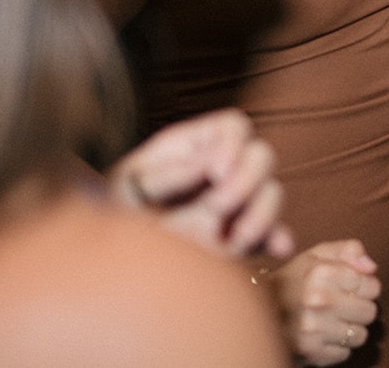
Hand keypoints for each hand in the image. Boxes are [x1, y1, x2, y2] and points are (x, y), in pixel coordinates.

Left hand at [108, 109, 293, 258]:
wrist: (110, 260)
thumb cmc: (115, 210)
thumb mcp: (129, 185)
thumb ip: (167, 173)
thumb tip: (207, 166)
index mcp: (197, 146)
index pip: (235, 127)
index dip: (233, 144)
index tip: (217, 171)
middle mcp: (223, 171)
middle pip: (262, 156)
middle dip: (248, 179)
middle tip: (220, 205)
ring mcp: (236, 204)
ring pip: (272, 194)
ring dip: (262, 214)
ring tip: (233, 238)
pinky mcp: (241, 237)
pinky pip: (273, 234)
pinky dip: (278, 239)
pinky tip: (278, 248)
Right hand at [266, 240, 380, 365]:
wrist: (256, 310)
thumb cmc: (295, 279)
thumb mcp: (318, 254)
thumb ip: (350, 250)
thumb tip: (371, 268)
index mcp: (321, 272)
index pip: (372, 286)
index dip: (365, 287)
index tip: (352, 288)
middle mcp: (317, 300)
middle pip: (370, 312)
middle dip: (360, 308)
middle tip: (342, 306)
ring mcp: (313, 329)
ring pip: (360, 336)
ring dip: (350, 329)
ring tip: (333, 321)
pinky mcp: (310, 352)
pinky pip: (345, 354)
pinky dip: (337, 347)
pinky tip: (324, 335)